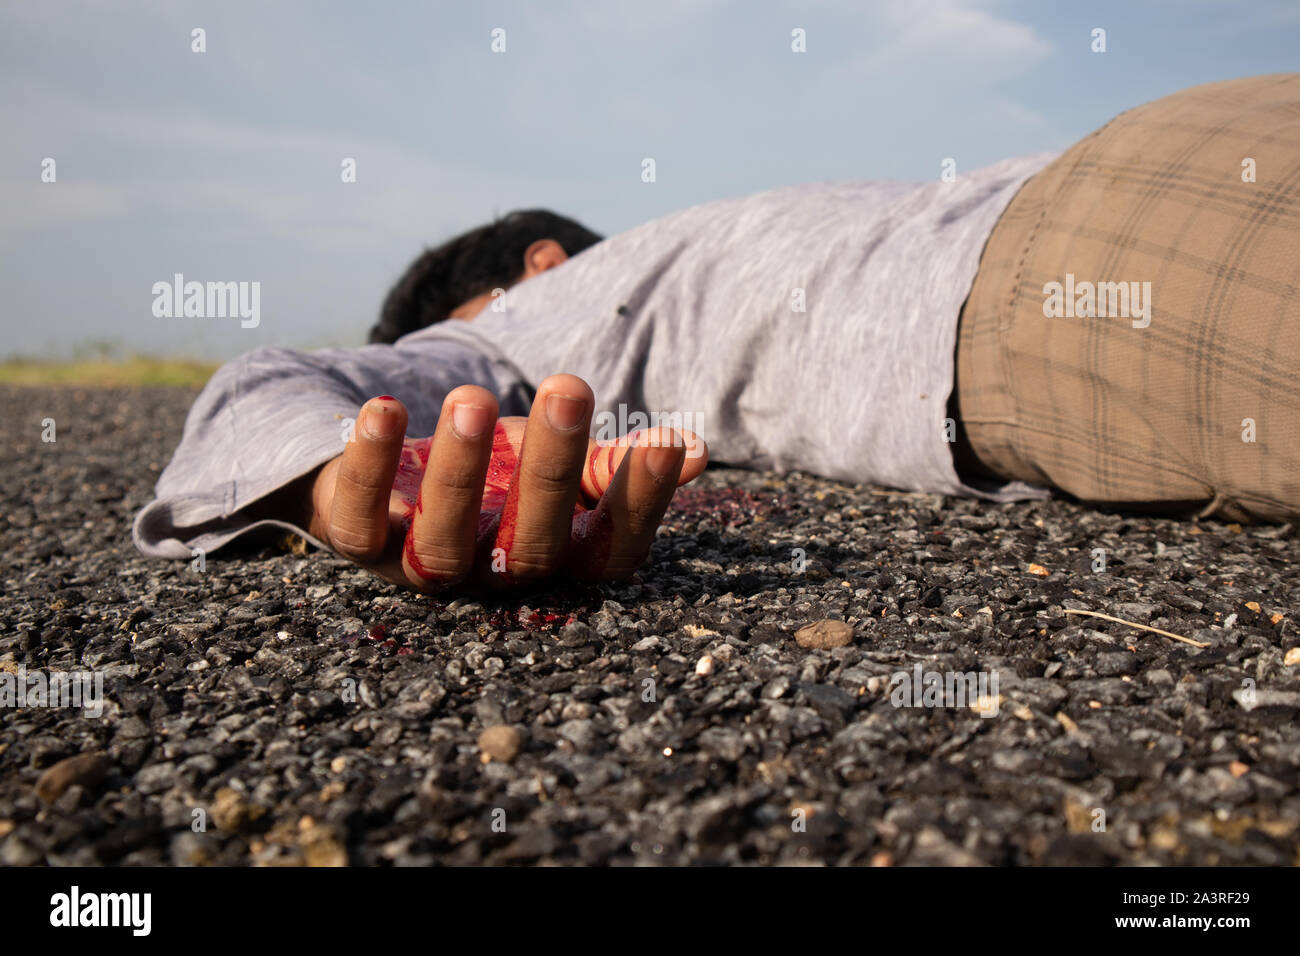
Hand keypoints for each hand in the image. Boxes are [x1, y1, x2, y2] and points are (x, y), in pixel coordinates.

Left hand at [304, 374, 707, 591]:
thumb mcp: (554, 462)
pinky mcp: (358, 540)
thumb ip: (612, 463)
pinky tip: (386, 408)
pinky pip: (356, 517)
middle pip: (531, 546)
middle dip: (550, 470)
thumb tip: (693, 451)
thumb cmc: (498, 472)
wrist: (394, 479)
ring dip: (459, 474)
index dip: (640, 503)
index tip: (667, 441)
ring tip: (473, 399)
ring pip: (442, 546)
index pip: (611, 550)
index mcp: (556, 561)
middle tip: (569, 390)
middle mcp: (493, 576)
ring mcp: (421, 566)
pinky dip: (369, 464)